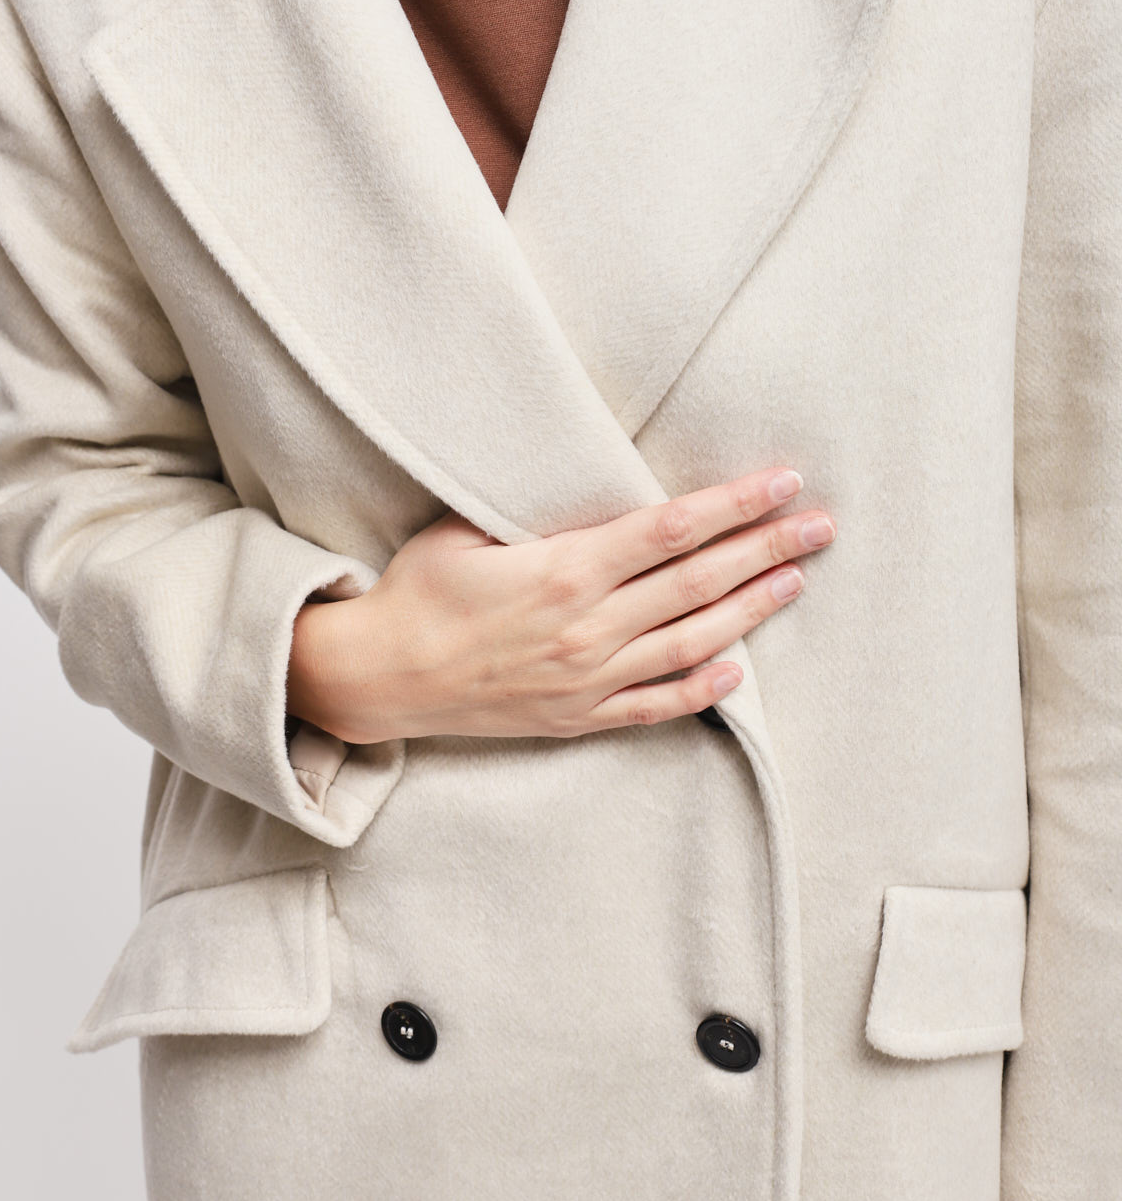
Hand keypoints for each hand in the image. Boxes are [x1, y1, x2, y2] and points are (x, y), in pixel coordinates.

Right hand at [287, 467, 833, 743]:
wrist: (381, 677)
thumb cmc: (420, 590)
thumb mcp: (470, 528)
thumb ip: (541, 512)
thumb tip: (597, 484)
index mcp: (567, 570)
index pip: (673, 529)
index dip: (734, 505)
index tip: (781, 483)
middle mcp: (590, 627)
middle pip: (699, 581)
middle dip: (767, 549)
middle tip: (820, 526)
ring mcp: (589, 679)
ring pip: (692, 641)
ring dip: (751, 609)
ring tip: (796, 581)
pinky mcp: (579, 717)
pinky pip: (656, 705)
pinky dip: (703, 690)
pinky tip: (741, 670)